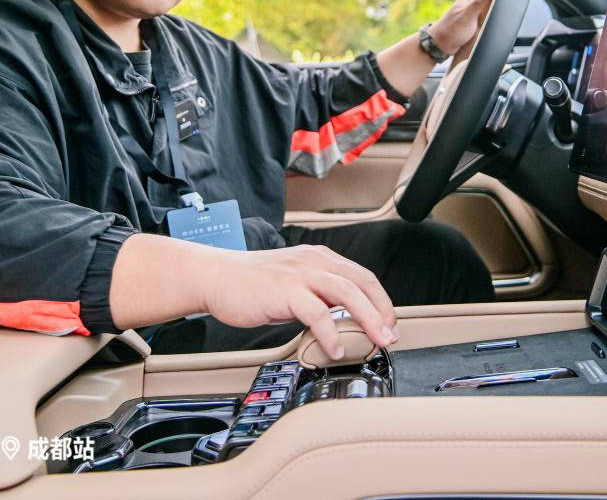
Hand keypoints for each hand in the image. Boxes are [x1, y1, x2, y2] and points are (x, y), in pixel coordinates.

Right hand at [198, 245, 398, 360]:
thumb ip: (319, 295)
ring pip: (346, 293)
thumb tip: (344, 320)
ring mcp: (300, 275)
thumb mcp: (294, 282)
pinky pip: (317, 313)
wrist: (216, 277)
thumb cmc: (252, 284)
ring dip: (368, 319)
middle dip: (382, 311)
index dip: (381, 300)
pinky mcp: (284, 291)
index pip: (362, 276)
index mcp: (320, 258)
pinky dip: (331, 333)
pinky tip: (336, 348)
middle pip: (361, 283)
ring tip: (376, 341)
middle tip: (390, 336)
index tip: (389, 323)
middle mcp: (314, 262)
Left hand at [429, 0, 498, 55]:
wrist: (440, 44)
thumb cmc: (451, 30)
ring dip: (494, 15)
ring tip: (498, 21)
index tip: (509, 0)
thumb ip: (477, 3)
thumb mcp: (466, 17)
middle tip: (504, 14)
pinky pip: (486, 18)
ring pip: (490, 9)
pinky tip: (492, 26)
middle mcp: (472, 1)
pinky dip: (490, 21)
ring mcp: (473, 11)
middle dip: (498, 5)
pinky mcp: (473, 20)